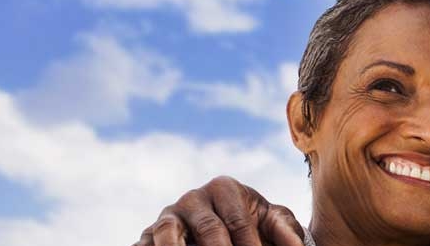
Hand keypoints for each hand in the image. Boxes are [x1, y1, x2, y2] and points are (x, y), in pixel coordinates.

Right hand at [133, 176, 304, 245]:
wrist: (227, 236)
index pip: (238, 220)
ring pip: (167, 232)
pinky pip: (144, 243)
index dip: (250, 245)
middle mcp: (193, 199)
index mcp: (224, 189)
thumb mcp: (270, 225)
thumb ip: (284, 230)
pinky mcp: (148, 237)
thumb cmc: (252, 228)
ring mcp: (168, 217)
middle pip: (208, 228)